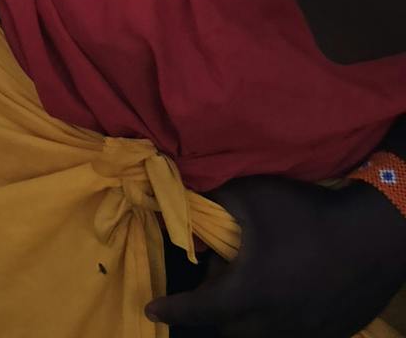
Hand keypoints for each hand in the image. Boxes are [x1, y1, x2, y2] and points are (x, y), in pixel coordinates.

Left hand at [145, 176, 405, 337]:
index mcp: (249, 293)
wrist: (370, 237)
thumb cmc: (304, 215)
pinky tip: (279, 294)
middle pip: (228, 328)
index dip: (172, 309)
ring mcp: (304, 332)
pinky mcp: (328, 333)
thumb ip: (210, 206)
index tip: (151, 309)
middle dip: (212, 310)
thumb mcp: (247, 198)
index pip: (200, 309)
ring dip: (243, 317)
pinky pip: (290, 333)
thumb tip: (183, 208)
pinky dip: (274, 320)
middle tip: (212, 282)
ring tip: (247, 286)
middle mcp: (274, 322)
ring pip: (259, 335)